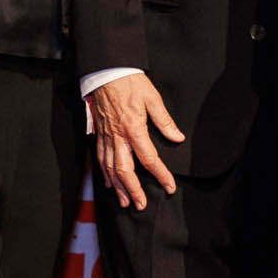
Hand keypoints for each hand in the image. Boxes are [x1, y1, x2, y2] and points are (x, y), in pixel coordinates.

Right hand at [87, 72, 182, 209]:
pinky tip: (109, 183)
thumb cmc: (129, 83)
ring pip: (110, 168)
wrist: (106, 72)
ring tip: (125, 202)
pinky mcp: (100, 134)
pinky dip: (104, 173)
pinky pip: (100, 158)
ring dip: (118, 187)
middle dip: (133, 190)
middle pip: (125, 170)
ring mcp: (107, 137)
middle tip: (141, 205)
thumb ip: (165, 121)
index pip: (149, 158)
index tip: (169, 186)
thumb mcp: (152, 98)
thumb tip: (177, 137)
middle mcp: (118, 136)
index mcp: (134, 128)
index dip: (160, 175)